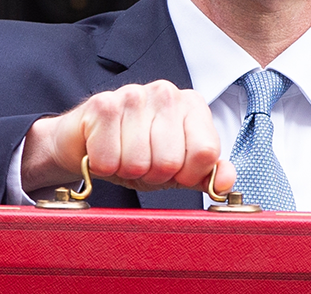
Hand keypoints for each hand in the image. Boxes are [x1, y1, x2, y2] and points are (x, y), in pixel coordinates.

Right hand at [21, 80, 235, 194]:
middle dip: (153, 175)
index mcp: (192, 106)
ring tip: (122, 156)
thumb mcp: (177, 170)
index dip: (187, 175)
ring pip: (139, 164)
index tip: (173, 171)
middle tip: (141, 163)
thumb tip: (225, 182)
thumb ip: (206, 175)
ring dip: (126, 171)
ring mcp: (134, 94)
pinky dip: (103, 166)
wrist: (85, 142)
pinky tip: (102, 151)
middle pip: (171, 162)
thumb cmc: (135, 154)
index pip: (206, 153)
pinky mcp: (103, 104)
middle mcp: (167, 93)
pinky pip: (110, 160)